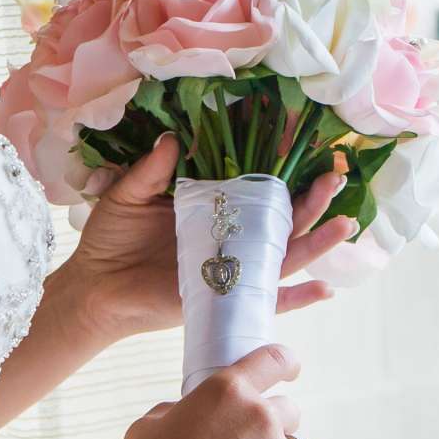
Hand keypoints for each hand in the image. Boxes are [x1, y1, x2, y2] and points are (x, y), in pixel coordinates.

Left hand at [54, 133, 357, 345]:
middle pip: (282, 217)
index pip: (253, 181)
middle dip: (312, 199)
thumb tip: (174, 137)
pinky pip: (268, 300)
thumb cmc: (110, 238)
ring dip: (316, 241)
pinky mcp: (226, 298)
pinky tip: (326, 290)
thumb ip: (152, 169)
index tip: (305, 141)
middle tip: (337, 177)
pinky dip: (298, 299)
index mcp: (211, 205)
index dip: (280, 163)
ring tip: (344, 223)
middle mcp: (229, 235)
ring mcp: (231, 268)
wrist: (94, 286)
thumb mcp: (128, 194)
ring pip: (284, 254)